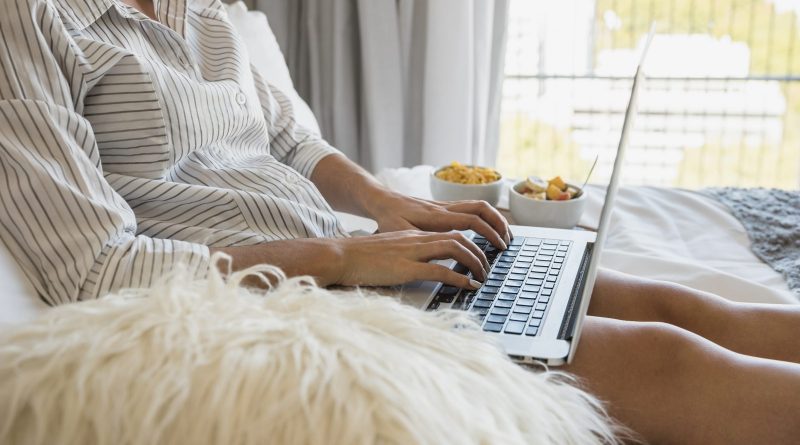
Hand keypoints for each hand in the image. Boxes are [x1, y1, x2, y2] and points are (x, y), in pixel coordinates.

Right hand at [327, 230, 489, 287]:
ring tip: (482, 278)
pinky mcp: (405, 268)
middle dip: (478, 254)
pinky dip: (459, 278)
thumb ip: (407, 257)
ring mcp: (412, 252)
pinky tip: (468, 286)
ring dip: (474, 263)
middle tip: (488, 269)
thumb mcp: (389, 253)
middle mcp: (416, 240)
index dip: (470, 246)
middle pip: (459, 239)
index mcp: (413, 237)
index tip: (480, 259)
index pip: (451, 234)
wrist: (339, 255)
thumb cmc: (360, 258)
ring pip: (455, 249)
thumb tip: (421, 269)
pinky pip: (440, 270)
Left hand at [367, 193, 510, 249]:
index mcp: (437, 216)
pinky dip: (484, 217)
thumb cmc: (388, 219)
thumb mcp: (400, 233)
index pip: (472, 220)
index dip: (490, 233)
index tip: (500, 248)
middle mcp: (445, 208)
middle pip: (482, 208)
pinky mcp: (444, 207)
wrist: (381, 201)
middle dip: (499, 224)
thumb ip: (421, 242)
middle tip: (508, 242)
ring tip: (503, 236)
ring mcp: (445, 205)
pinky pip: (471, 208)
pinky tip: (487, 230)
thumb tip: (443, 253)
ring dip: (494, 219)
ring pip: (478, 205)